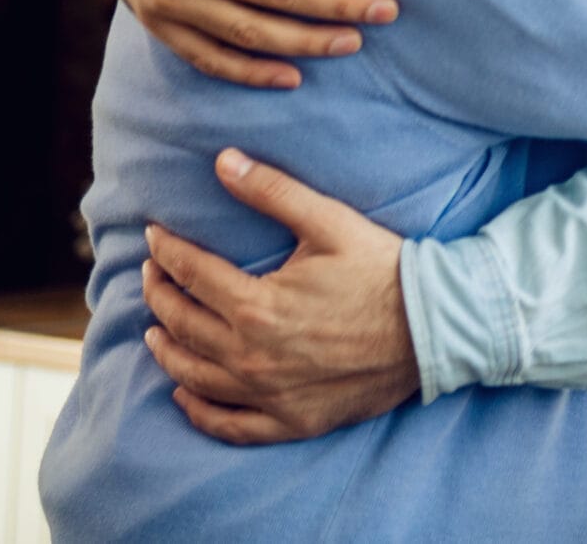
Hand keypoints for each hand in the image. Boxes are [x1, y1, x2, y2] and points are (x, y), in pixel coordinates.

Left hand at [139, 149, 415, 444]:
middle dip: (160, 294)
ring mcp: (269, 395)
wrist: (434, 327)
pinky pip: (229, 425)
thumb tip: (222, 161)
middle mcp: (252, 356)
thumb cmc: (383, 270)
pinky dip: (199, 411)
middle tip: (152, 274)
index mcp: (257, 305)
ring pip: (194, 376)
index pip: (191, 274)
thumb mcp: (330, 222)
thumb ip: (273, 191)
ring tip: (154, 330)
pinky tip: (184, 395)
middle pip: (183, 324)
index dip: (167, 252)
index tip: (155, 236)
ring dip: (167, 350)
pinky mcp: (290, 421)